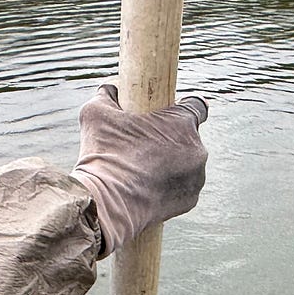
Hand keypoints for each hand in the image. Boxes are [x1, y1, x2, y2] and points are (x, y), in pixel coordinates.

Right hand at [71, 84, 208, 256]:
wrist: (106, 204)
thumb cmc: (104, 155)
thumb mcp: (96, 113)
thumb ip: (107, 95)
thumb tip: (109, 90)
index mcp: (183, 123)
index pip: (197, 106)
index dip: (182, 108)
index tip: (169, 114)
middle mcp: (198, 150)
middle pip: (189, 138)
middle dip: (171, 139)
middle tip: (144, 145)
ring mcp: (196, 178)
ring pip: (188, 164)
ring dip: (172, 164)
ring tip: (143, 169)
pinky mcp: (190, 202)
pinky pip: (183, 187)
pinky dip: (169, 186)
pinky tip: (147, 188)